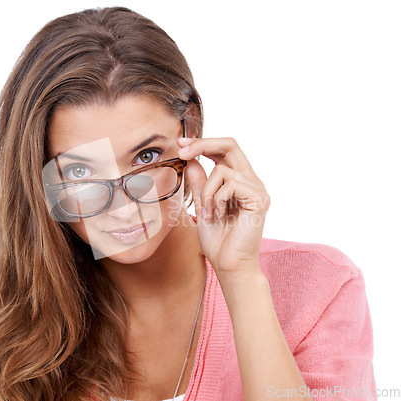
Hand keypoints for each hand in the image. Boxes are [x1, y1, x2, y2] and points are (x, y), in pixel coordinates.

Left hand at [177, 136, 270, 276]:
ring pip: (223, 170)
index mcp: (239, 181)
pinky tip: (218, 215)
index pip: (224, 151)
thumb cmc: (218, 240)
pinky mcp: (258, 199)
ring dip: (206, 191)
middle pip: (230, 145)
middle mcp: (251, 181)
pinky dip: (216, 199)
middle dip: (203, 145)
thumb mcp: (202, 205)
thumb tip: (190, 160)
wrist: (230, 265)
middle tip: (182, 151)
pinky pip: (230, 184)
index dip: (203, 143)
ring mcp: (257, 189)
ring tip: (207, 212)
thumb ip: (199, 183)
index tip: (180, 144)